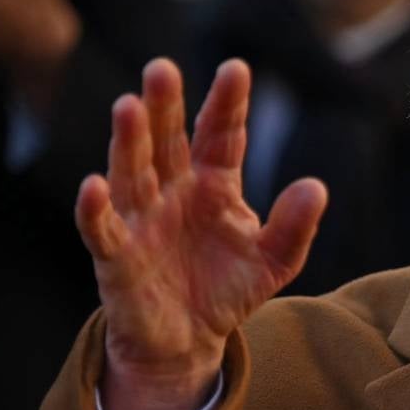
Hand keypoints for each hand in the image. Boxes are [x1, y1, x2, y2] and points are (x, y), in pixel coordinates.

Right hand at [75, 58, 326, 409]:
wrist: (191, 340)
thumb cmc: (228, 289)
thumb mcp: (275, 261)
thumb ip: (295, 226)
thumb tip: (316, 187)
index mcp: (215, 184)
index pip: (221, 136)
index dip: (227, 105)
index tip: (235, 69)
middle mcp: (174, 192)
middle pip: (168, 142)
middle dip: (165, 106)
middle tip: (162, 68)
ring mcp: (142, 221)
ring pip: (133, 173)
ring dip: (130, 142)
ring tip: (128, 106)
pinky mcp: (117, 258)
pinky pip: (104, 230)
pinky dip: (95, 210)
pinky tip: (94, 184)